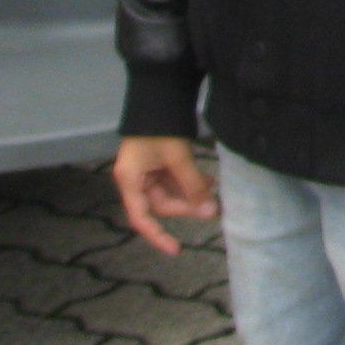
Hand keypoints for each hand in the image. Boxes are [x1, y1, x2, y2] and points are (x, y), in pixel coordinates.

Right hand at [112, 135, 215, 254]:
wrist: (158, 94)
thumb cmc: (160, 127)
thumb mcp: (178, 157)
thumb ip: (193, 185)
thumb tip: (210, 212)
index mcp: (130, 180)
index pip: (142, 218)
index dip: (157, 236)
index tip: (176, 250)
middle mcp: (135, 179)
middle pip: (161, 204)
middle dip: (187, 206)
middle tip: (213, 207)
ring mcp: (147, 171)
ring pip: (171, 192)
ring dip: (191, 193)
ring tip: (214, 191)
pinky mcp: (158, 163)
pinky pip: (174, 180)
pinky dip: (190, 182)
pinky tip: (209, 180)